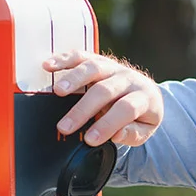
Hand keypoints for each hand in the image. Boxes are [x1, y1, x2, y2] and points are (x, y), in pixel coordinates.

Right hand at [42, 50, 162, 146]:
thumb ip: (132, 134)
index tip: (90, 139)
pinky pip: (82, 56)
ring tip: (57, 91)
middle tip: (65, 127)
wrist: (146, 93)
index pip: (126, 108)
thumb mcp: (145, 130)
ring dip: (74, 78)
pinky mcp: (99, 60)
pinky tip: (49, 66)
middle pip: (105, 90)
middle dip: (83, 109)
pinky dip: (64, 59)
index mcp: (144, 97)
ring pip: (93, 68)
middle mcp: (129, 79)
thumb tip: (116, 135)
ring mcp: (114, 67)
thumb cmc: (141, 115)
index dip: (108, 124)